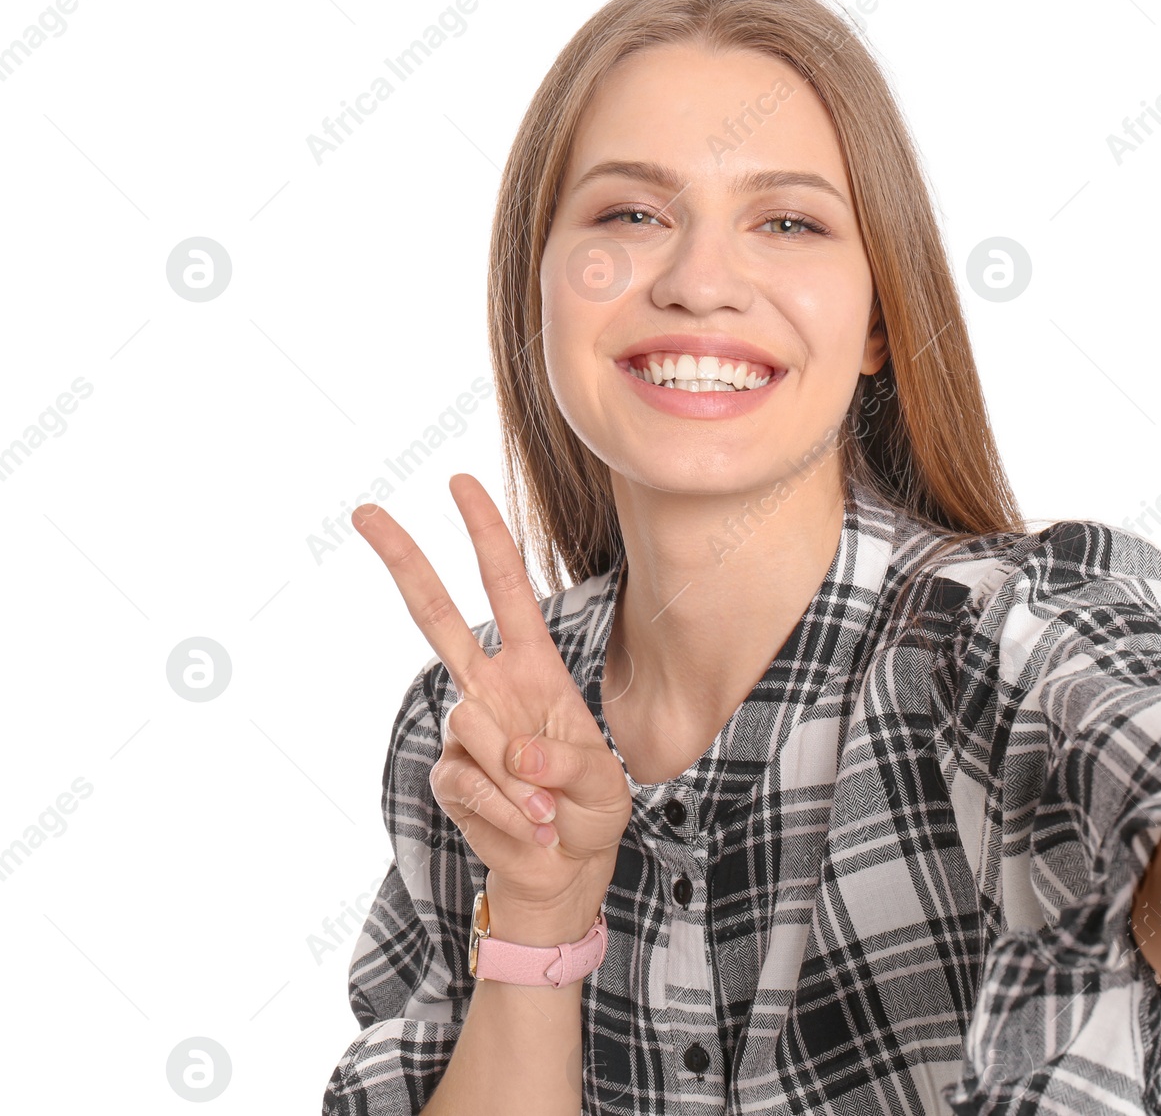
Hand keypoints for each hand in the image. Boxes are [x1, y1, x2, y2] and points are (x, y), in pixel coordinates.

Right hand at [352, 473, 631, 923]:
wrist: (561, 871)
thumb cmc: (588, 811)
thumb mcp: (601, 784)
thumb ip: (563, 762)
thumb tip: (509, 750)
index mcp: (534, 667)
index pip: (506, 589)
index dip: (486, 537)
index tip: (459, 483)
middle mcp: (492, 688)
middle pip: (436, 615)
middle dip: (404, 560)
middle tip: (364, 510)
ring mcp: (466, 732)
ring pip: (473, 725)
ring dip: (522, 780)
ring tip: (548, 809)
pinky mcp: (449, 777)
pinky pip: (469, 784)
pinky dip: (508, 812)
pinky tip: (526, 825)